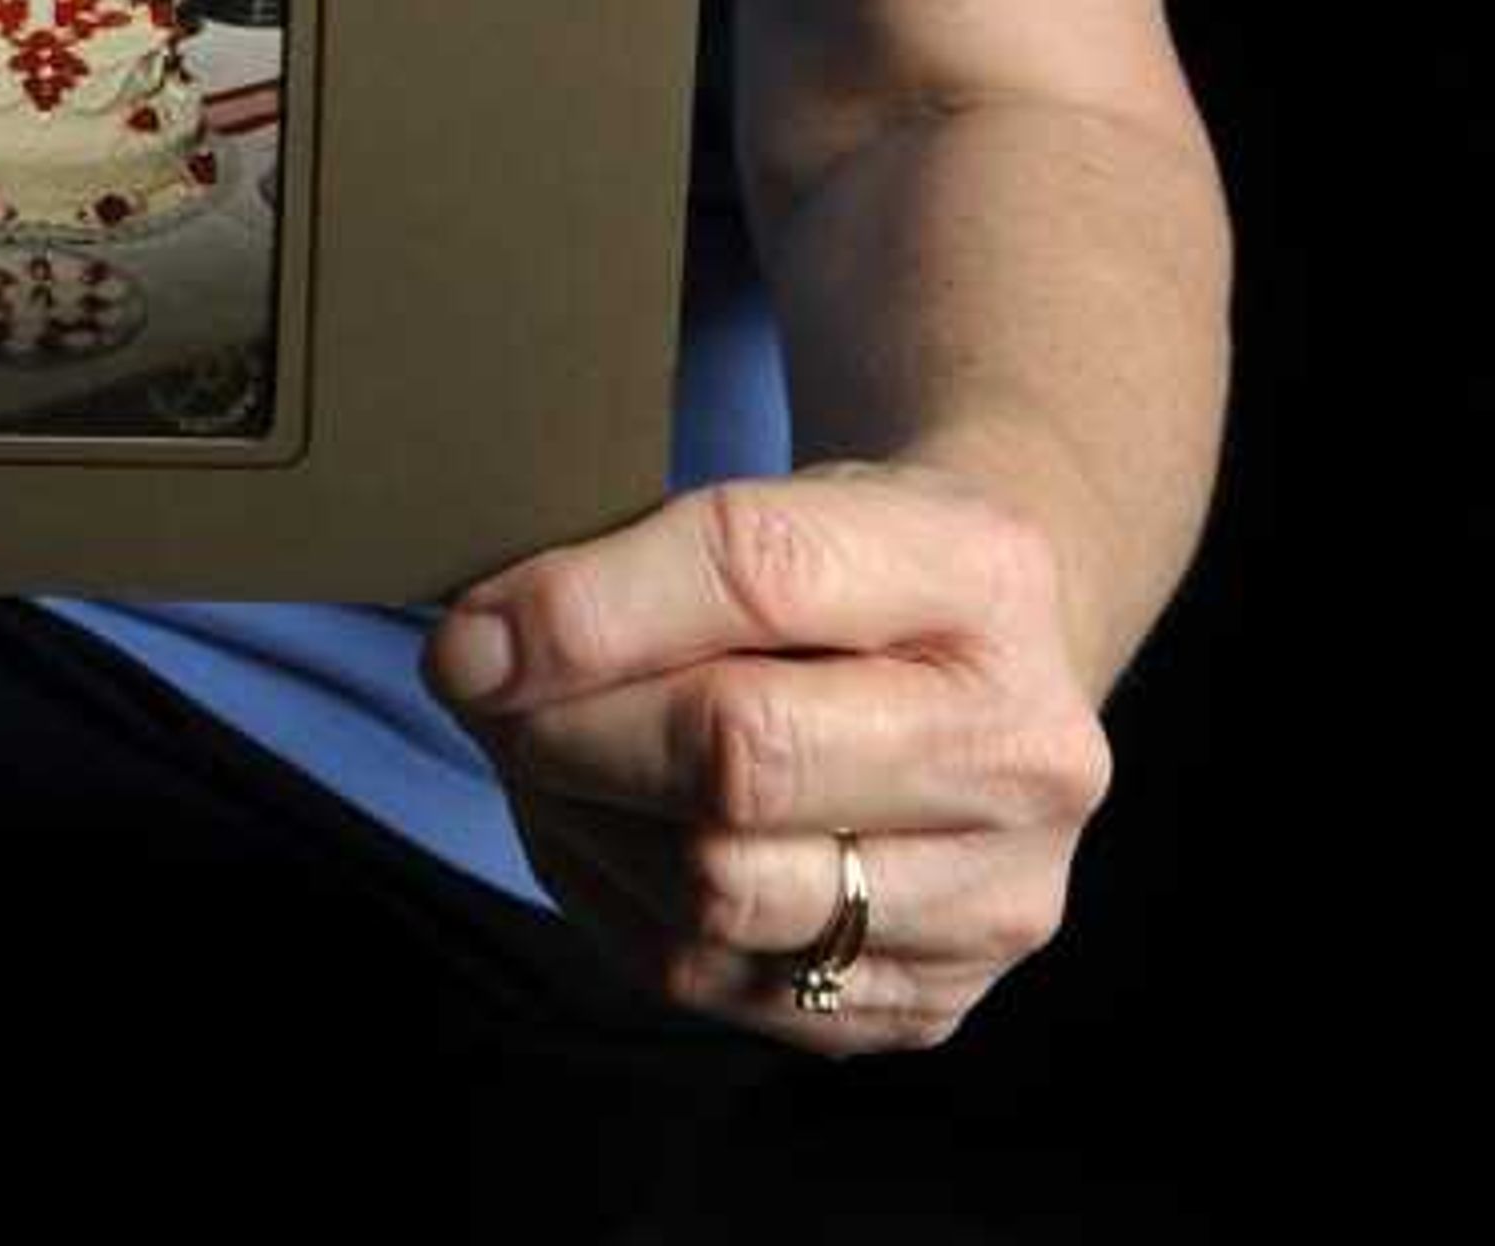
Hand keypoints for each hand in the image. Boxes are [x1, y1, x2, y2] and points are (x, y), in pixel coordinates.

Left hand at [423, 461, 1111, 1055]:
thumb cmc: (853, 564)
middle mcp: (1024, 751)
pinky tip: (595, 833)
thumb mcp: (776, 494)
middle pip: (741, 759)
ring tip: (534, 762)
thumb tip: (476, 656)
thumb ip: (635, 557)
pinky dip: (621, 908)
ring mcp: (998, 896)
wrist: (991, 665)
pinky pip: (726, 984)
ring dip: (581, 827)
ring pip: (723, 894)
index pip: (756, 573)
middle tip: (484, 699)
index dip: (585, 611)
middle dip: (570, 733)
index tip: (469, 633)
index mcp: (985, 574)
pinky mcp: (940, 999)